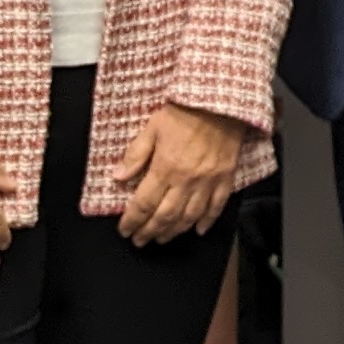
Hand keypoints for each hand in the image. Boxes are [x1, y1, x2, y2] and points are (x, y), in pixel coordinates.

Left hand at [117, 104, 251, 246]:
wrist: (220, 102)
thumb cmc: (186, 111)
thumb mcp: (152, 127)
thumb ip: (135, 155)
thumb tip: (119, 177)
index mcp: (165, 168)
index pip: (143, 204)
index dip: (132, 221)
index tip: (125, 230)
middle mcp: (186, 180)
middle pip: (164, 216)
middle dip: (149, 232)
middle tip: (140, 241)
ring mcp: (207, 182)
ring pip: (189, 217)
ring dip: (173, 232)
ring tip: (162, 238)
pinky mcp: (224, 179)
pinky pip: (216, 207)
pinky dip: (207, 222)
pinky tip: (198, 230)